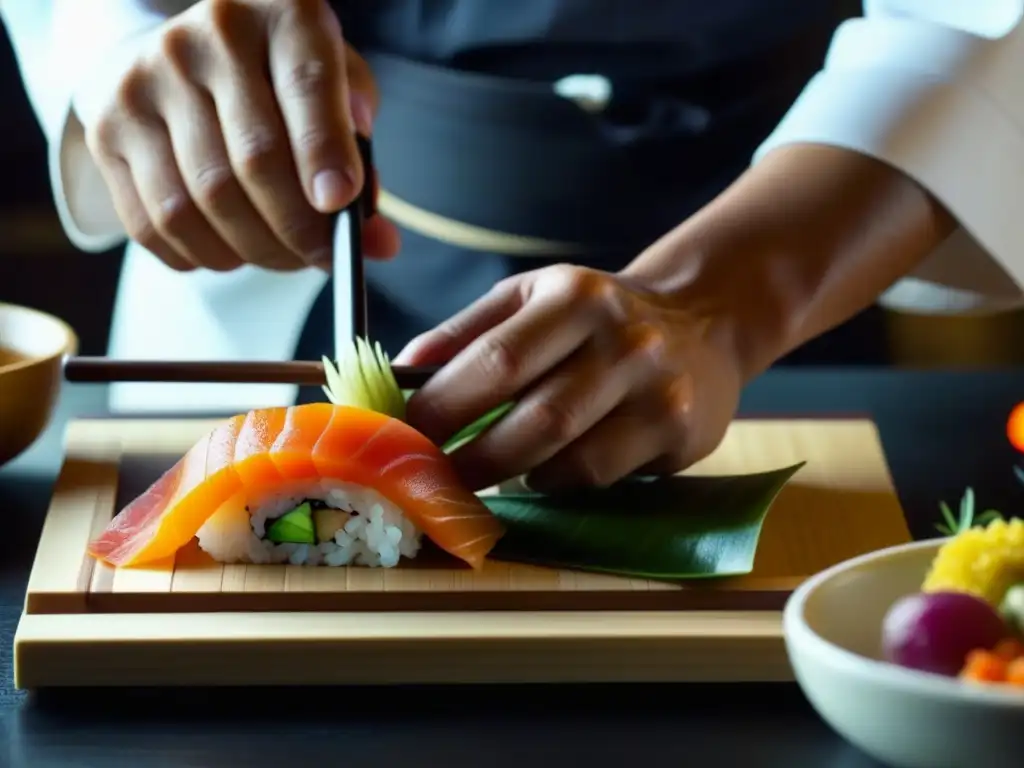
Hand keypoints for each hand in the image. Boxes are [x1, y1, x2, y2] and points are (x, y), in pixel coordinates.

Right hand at [74, 0, 399, 271]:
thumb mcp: (334, 89)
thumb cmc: (276, 79)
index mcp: (278, 16)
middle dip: (297, 228)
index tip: (341, 205)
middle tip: (322, 257)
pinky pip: (154, 223)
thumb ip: (359, 155)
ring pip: (201, 202)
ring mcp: (144, 82)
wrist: (179, 53)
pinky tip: (230, 252)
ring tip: (280, 257)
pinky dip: (201, 255)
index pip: (306, 84)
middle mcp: (203, 40)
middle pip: (253, 160)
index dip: (324, 152)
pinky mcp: (107, 129)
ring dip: (252, 251)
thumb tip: (377, 241)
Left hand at [395, 265, 744, 491]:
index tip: (402, 436)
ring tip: (484, 469)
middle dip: (471, 459)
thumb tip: (398, 373)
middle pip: (535, 420)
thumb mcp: (531, 299)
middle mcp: (624, 340)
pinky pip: (601, 477)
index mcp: (574, 297)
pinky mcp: (680, 434)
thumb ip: (466, 333)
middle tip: (429, 478)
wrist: (703, 322)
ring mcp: (658, 392)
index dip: (443, 406)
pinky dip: (558, 480)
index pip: (498, 360)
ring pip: (570, 460)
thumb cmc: (596, 315)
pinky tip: (546, 467)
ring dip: (514, 474)